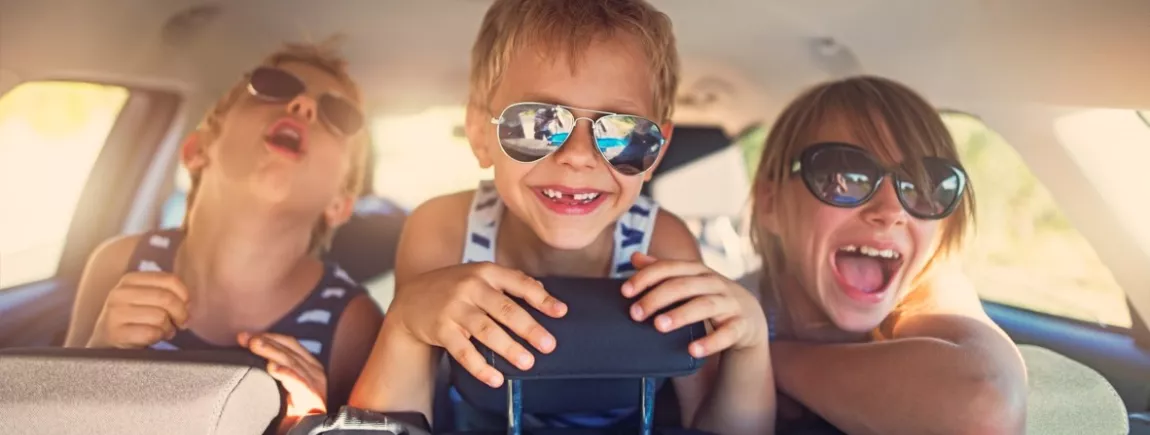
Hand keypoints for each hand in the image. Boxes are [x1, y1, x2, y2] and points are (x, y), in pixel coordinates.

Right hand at [87, 272, 189, 347]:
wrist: (105, 340)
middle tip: (181, 323)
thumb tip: (187, 303)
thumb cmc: (134, 319)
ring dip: (168, 328)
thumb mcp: (146, 298)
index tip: (186, 306)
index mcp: (131, 279)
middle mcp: (120, 293)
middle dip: (180, 313)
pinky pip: (150, 333)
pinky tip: (153, 338)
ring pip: (160, 317)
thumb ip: (165, 293)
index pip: (170, 280)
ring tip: (164, 331)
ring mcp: (115, 313)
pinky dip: (157, 337)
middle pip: (167, 298)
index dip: (184, 295)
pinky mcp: (115, 333)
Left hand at [239, 332, 326, 417]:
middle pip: (289, 350)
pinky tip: (272, 368)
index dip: (268, 336)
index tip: (245, 336)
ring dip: (272, 352)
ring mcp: (316, 384)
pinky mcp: (313, 398)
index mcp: (309, 365)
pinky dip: (285, 373)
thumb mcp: (284, 386)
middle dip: (266, 341)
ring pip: (292, 362)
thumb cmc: (291, 412)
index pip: (289, 343)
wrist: (305, 433)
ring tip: (255, 346)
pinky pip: (299, 382)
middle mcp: (315, 371)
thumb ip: (276, 369)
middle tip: (244, 338)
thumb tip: (249, 353)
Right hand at [389, 262, 567, 387]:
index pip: (519, 283)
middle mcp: (470, 287)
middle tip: (548, 344)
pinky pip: (463, 351)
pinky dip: (480, 366)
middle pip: (505, 309)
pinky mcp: (441, 329)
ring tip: (527, 362)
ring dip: (508, 348)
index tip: (561, 312)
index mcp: (485, 272)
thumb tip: (542, 290)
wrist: (410, 299)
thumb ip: (509, 281)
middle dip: (529, 328)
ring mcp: (454, 308)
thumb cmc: (453, 287)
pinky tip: (495, 378)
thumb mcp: (478, 275)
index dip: (542, 298)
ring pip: (486, 330)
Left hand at [622, 253, 767, 357]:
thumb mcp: (689, 282)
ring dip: (681, 314)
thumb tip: (635, 257)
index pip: (670, 268)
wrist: (749, 318)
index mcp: (698, 271)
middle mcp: (714, 283)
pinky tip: (693, 350)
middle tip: (635, 313)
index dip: (646, 277)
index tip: (625, 291)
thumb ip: (664, 271)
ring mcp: (730, 303)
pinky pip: (727, 333)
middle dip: (657, 298)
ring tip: (659, 326)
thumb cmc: (709, 298)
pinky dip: (711, 342)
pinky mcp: (741, 325)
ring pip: (704, 305)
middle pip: (683, 285)